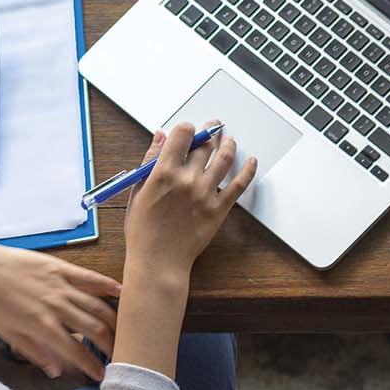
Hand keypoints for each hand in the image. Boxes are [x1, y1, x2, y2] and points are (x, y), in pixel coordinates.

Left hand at [0, 243, 122, 380]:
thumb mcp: (6, 333)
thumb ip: (33, 351)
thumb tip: (54, 371)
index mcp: (41, 326)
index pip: (76, 351)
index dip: (92, 366)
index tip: (101, 375)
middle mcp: (55, 307)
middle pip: (94, 329)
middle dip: (110, 345)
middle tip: (117, 355)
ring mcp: (59, 285)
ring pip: (96, 305)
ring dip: (113, 321)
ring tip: (122, 331)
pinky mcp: (59, 268)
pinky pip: (88, 277)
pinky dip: (106, 285)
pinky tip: (120, 292)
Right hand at [123, 122, 255, 283]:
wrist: (158, 262)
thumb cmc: (143, 230)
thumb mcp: (138, 192)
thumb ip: (149, 161)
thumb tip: (160, 136)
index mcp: (163, 173)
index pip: (183, 134)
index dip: (186, 129)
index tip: (188, 131)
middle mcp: (187, 179)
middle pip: (205, 144)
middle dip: (209, 132)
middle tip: (213, 128)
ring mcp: (205, 194)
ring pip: (224, 158)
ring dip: (228, 144)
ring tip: (229, 140)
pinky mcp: (219, 209)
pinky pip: (239, 185)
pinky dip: (248, 170)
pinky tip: (252, 162)